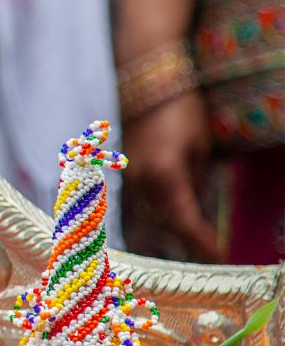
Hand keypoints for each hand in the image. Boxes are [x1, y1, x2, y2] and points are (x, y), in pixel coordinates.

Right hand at [124, 92, 221, 260]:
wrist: (147, 88)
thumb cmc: (181, 112)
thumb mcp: (200, 148)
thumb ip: (196, 181)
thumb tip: (196, 206)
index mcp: (163, 176)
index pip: (184, 221)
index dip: (201, 242)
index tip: (218, 256)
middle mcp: (141, 182)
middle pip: (166, 222)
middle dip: (189, 237)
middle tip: (211, 248)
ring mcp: (129, 178)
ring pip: (154, 214)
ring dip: (175, 224)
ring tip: (199, 232)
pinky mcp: (126, 172)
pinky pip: (146, 200)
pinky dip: (163, 210)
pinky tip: (179, 210)